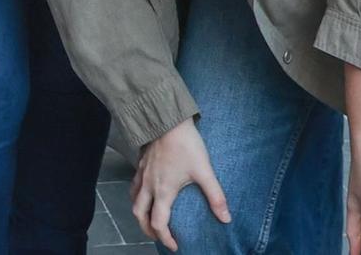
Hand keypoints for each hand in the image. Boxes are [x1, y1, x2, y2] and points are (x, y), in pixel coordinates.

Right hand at [132, 120, 228, 250]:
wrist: (166, 119)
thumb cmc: (185, 145)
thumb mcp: (204, 171)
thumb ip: (215, 196)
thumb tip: (226, 218)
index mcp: (163, 191)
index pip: (158, 223)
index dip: (165, 238)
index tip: (174, 245)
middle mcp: (149, 185)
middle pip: (139, 214)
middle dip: (147, 229)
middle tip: (158, 236)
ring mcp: (142, 173)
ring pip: (133, 199)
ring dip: (140, 213)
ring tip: (149, 217)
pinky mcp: (140, 162)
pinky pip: (133, 184)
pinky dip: (137, 194)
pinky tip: (146, 191)